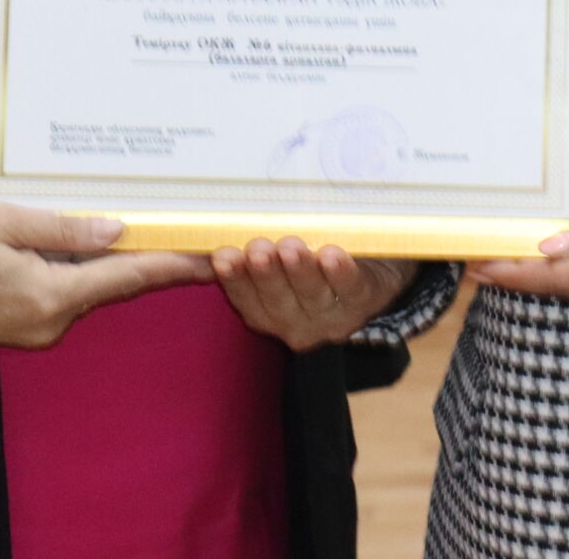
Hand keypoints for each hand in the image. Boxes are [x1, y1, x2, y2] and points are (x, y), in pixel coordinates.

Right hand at [0, 205, 211, 349]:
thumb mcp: (3, 222)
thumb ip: (62, 230)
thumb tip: (115, 232)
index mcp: (50, 297)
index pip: (127, 279)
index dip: (173, 266)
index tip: (211, 257)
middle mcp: (47, 324)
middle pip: (108, 285)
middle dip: (141, 257)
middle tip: (180, 227)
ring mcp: (29, 332)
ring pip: (81, 290)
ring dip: (101, 263)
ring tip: (127, 225)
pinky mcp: (11, 328)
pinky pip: (55, 295)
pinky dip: (70, 272)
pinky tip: (70, 244)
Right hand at [210, 238, 415, 351]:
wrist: (374, 270)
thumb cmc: (312, 261)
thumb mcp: (276, 261)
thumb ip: (243, 255)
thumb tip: (194, 246)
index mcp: (268, 312)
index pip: (245, 299)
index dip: (233, 279)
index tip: (223, 256)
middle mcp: (296, 323)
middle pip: (277, 301)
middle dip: (266, 275)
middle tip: (258, 250)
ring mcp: (331, 317)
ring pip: (313, 296)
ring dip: (300, 272)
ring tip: (291, 248)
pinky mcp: (363, 302)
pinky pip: (350, 289)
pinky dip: (340, 273)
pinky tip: (330, 255)